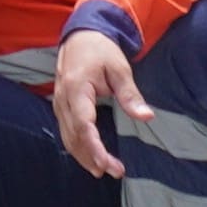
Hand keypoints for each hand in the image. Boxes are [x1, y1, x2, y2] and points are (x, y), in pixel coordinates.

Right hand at [49, 26, 139, 178]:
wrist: (81, 34)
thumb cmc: (101, 50)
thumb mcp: (119, 68)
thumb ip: (130, 95)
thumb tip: (147, 117)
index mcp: (76, 88)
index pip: (83, 126)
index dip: (94, 148)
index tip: (107, 165)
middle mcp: (63, 98)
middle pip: (74, 136)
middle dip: (92, 157)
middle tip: (114, 172)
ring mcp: (59, 102)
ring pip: (67, 136)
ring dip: (83, 155)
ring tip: (101, 171)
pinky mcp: (61, 105)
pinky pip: (66, 130)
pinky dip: (77, 146)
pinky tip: (89, 155)